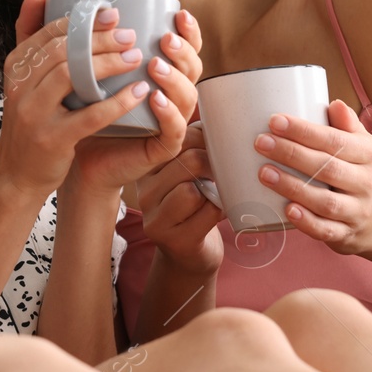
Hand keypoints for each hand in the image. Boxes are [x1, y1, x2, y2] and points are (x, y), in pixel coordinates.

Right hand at [0, 0, 156, 201]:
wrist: (17, 174)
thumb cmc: (31, 121)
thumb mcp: (24, 78)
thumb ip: (30, 36)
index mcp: (15, 67)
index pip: (49, 33)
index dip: (82, 20)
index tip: (113, 13)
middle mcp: (20, 87)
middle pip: (62, 50)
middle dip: (99, 39)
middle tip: (130, 35)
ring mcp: (34, 114)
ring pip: (72, 75)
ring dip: (108, 63)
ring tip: (135, 57)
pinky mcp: (53, 139)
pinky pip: (89, 114)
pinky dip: (117, 101)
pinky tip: (138, 91)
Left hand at [70, 8, 204, 192]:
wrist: (59, 160)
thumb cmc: (66, 111)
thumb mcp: (56, 67)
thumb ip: (45, 32)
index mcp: (152, 70)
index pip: (182, 46)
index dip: (188, 30)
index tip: (177, 13)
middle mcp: (164, 92)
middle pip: (191, 67)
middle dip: (183, 50)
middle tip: (166, 38)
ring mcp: (164, 120)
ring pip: (187, 96)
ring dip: (174, 78)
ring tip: (155, 64)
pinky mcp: (158, 147)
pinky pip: (172, 130)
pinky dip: (167, 113)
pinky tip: (151, 96)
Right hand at [135, 121, 222, 274]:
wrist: (191, 255)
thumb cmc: (196, 206)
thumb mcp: (189, 173)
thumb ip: (195, 146)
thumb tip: (222, 116)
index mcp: (147, 168)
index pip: (175, 138)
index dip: (204, 137)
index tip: (217, 144)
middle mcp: (144, 192)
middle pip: (187, 161)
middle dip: (215, 163)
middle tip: (226, 170)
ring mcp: (155, 218)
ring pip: (192, 189)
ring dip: (216, 190)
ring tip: (219, 193)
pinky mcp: (172, 240)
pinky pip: (205, 213)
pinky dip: (220, 210)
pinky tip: (219, 212)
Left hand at [254, 99, 371, 256]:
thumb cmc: (365, 175)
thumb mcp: (366, 148)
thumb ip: (348, 127)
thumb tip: (333, 104)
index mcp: (369, 155)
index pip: (335, 140)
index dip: (304, 131)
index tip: (274, 121)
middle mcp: (366, 183)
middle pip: (328, 168)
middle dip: (292, 154)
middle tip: (261, 142)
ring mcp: (358, 212)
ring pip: (325, 201)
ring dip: (293, 187)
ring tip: (264, 173)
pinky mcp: (346, 235)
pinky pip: (326, 231)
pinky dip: (307, 222)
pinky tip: (287, 210)